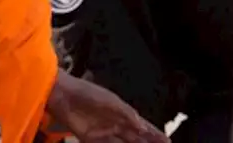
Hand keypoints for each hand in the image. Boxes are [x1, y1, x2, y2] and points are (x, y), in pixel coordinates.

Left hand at [46, 71, 167, 142]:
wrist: (64, 96)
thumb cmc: (88, 93)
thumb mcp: (112, 102)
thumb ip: (127, 115)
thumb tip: (143, 126)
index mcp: (122, 112)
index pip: (142, 126)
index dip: (154, 134)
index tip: (168, 140)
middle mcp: (115, 123)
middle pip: (136, 138)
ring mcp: (103, 133)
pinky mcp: (90, 139)